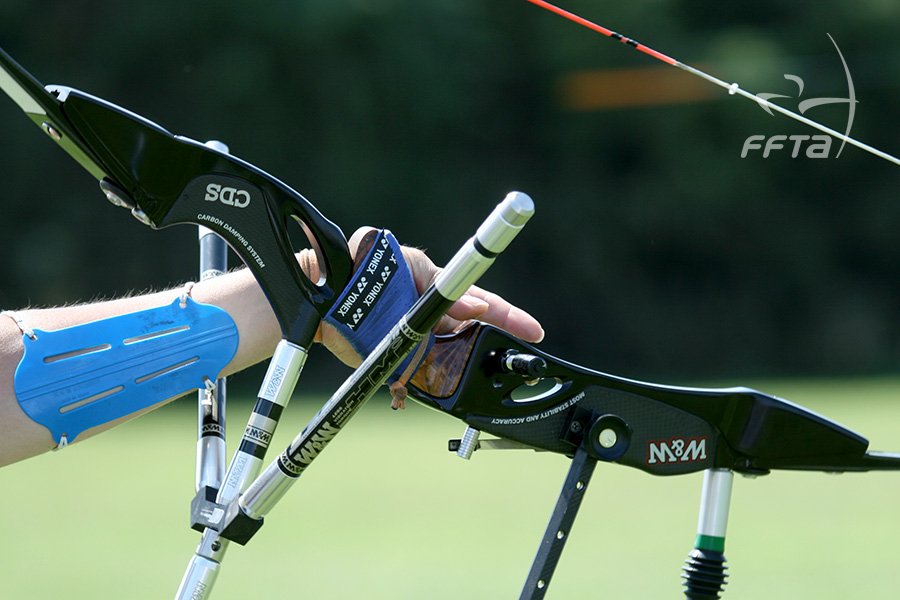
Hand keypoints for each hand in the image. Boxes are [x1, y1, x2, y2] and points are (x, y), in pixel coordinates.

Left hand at [314, 227, 543, 407]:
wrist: (320, 297)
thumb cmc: (364, 273)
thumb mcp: (410, 271)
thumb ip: (442, 290)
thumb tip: (478, 307)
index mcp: (436, 287)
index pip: (482, 302)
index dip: (510, 317)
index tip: (534, 331)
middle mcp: (429, 313)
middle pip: (469, 333)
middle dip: (488, 347)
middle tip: (510, 361)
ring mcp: (414, 336)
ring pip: (444, 358)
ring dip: (452, 371)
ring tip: (467, 379)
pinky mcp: (394, 357)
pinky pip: (413, 375)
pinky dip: (413, 386)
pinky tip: (409, 394)